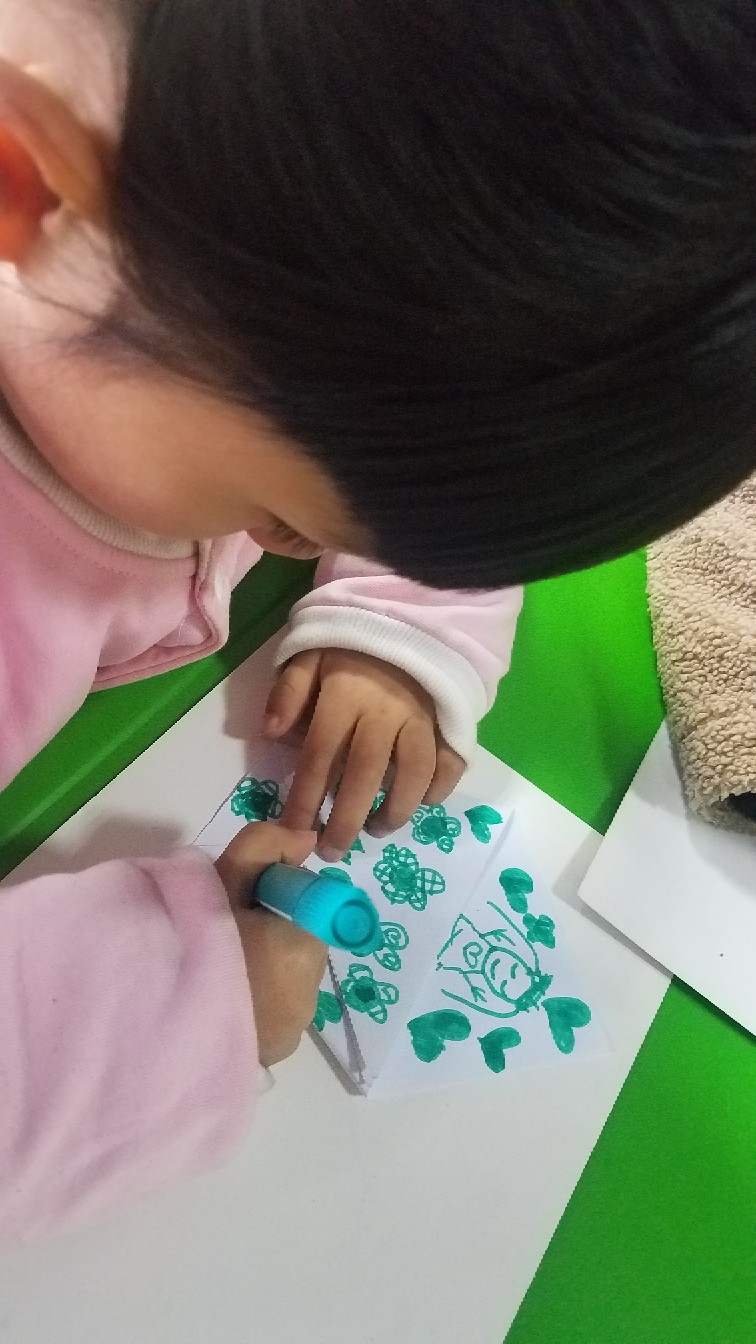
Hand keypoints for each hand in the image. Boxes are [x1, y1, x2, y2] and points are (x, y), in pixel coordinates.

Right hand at [216, 822, 327, 1067]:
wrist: (159, 1040)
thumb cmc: (195, 948)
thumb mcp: (224, 880)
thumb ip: (265, 846)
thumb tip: (307, 839)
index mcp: (307, 945)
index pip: (306, 906)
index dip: (270, 899)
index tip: (237, 907)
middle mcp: (311, 991)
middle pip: (293, 942)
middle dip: (265, 933)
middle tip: (217, 938)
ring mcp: (294, 1027)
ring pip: (282, 978)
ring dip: (258, 969)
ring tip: (213, 974)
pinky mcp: (275, 1052)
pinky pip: (271, 1014)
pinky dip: (252, 1004)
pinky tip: (217, 1004)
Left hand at [263, 649, 465, 859]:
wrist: (410, 613)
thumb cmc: (350, 643)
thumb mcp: (309, 652)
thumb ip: (289, 692)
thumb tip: (269, 734)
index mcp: (345, 695)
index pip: (319, 755)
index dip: (305, 797)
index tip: (294, 830)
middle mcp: (386, 711)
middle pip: (365, 774)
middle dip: (347, 820)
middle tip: (333, 851)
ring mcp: (422, 717)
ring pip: (413, 774)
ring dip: (394, 810)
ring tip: (375, 831)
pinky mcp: (448, 720)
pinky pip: (451, 762)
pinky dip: (438, 788)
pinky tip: (420, 804)